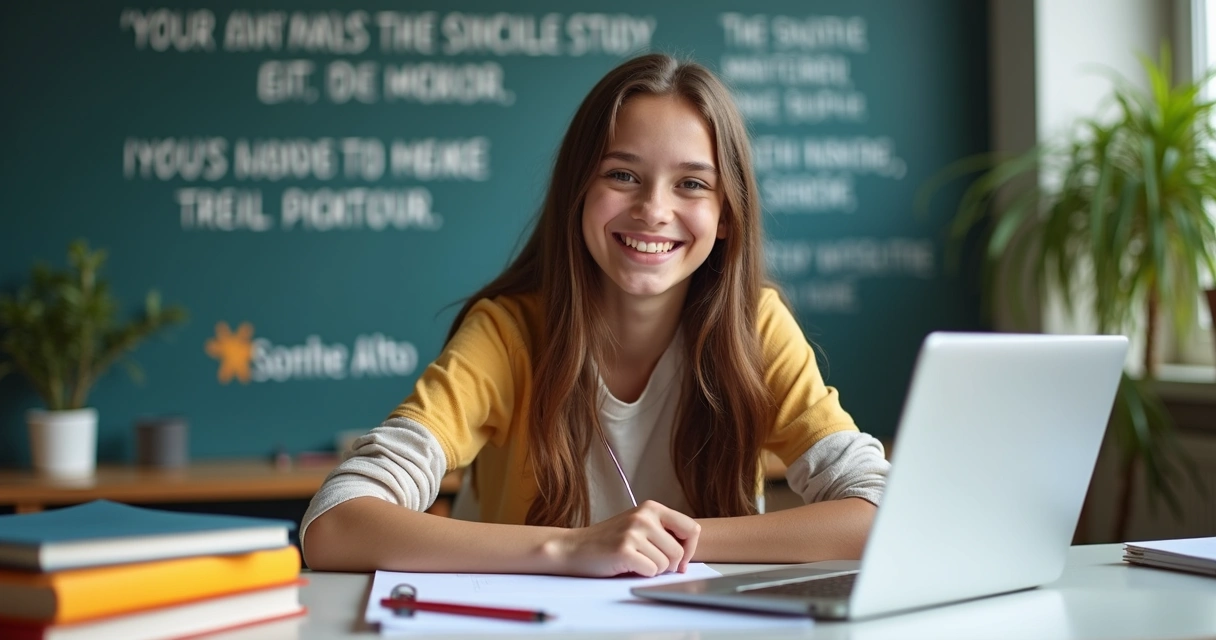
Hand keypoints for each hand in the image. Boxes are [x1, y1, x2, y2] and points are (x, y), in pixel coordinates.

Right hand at [547, 500, 699, 576]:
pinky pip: (651, 571)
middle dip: (669, 565)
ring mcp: (633, 532)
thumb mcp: (638, 526)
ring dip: (654, 570)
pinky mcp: (624, 550)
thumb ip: (663, 532)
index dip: (689, 549)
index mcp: (652, 508)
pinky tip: (628, 566)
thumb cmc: (608, 541)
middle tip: (651, 563)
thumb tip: (688, 554)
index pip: (691, 528)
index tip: (678, 559)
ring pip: (666, 564)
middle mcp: (644, 516)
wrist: (574, 548)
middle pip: (679, 551)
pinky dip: (642, 575)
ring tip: (636, 562)